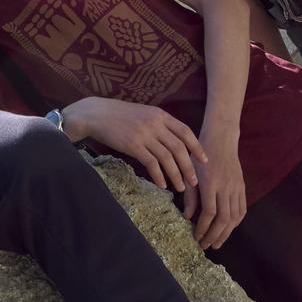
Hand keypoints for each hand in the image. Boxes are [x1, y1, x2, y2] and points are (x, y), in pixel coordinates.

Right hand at [64, 96, 208, 204]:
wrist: (96, 114)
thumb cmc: (119, 116)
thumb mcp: (143, 114)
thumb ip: (159, 124)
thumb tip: (175, 142)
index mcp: (160, 115)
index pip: (185, 131)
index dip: (197, 147)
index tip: (205, 161)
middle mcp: (155, 123)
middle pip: (179, 148)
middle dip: (189, 167)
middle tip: (194, 182)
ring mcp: (144, 134)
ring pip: (167, 158)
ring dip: (176, 175)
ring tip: (180, 188)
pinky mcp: (132, 145)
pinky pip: (151, 163)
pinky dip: (159, 176)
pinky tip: (162, 185)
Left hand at [191, 139, 247, 248]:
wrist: (221, 140)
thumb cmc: (200, 155)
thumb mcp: (190, 172)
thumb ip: (190, 196)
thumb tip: (188, 217)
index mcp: (210, 183)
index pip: (209, 212)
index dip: (203, 227)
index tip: (196, 236)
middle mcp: (225, 187)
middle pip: (223, 218)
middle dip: (214, 235)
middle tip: (205, 246)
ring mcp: (236, 187)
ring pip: (234, 216)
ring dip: (226, 233)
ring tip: (216, 242)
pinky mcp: (242, 187)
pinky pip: (242, 209)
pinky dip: (236, 222)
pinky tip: (228, 228)